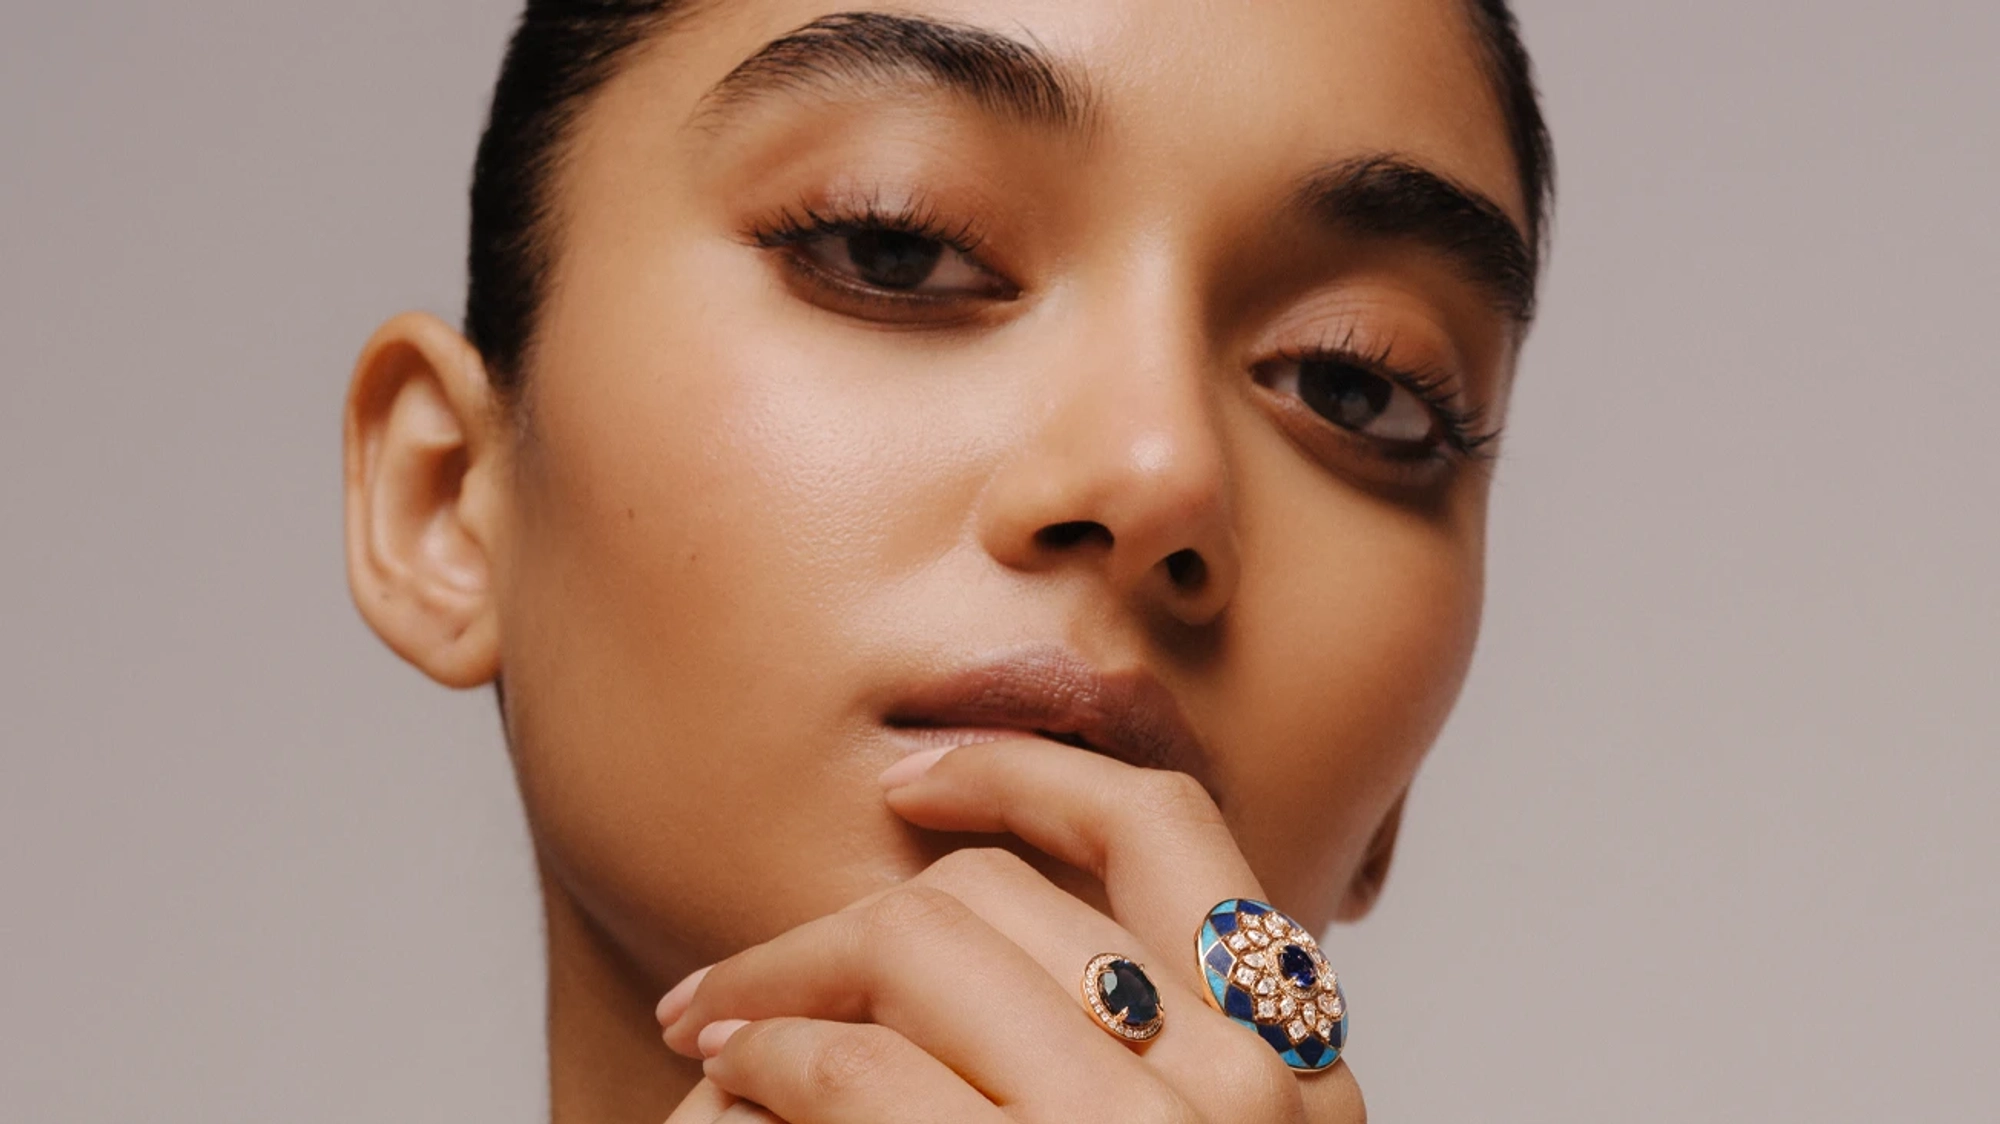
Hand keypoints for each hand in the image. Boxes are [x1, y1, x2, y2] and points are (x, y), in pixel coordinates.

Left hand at [655, 738, 1365, 1122]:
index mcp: (1296, 1067)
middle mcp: (1247, 1092)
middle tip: (751, 972)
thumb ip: (1142, 1052)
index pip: (1165, 826)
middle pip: (1000, 893)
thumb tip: (970, 909)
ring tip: (713, 1016)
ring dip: (784, 968)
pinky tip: (735, 1078)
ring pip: (920, 946)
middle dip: (847, 910)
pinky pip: (862, 1067)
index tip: (914, 779)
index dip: (1026, 769)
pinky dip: (774, 1049)